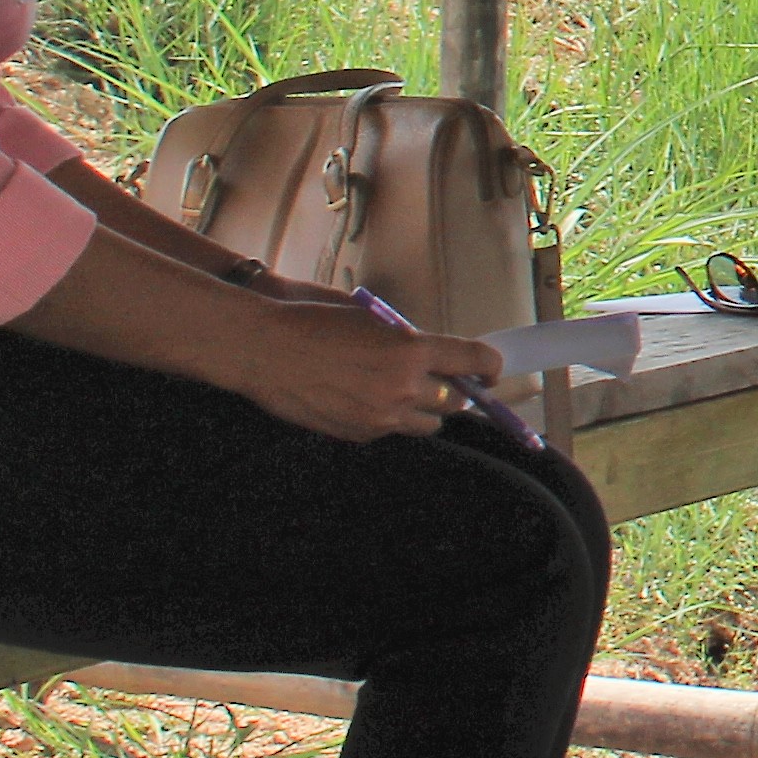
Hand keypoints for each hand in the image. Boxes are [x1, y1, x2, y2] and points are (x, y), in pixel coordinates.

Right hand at [221, 298, 504, 444]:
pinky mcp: (358, 434)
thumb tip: (440, 357)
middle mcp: (403, 387)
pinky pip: (391, 430)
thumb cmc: (318, 324)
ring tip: (407, 392)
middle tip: (449, 382)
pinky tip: (367, 400)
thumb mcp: (376, 322)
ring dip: (426, 409)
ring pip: (428, 423)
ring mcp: (381, 416)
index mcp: (412, 351)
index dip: (491, 365)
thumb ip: (412, 342)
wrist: (263, 350)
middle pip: (456, 401)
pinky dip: (391, 419)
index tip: (493, 370)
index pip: (475, 361)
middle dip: (457, 391)